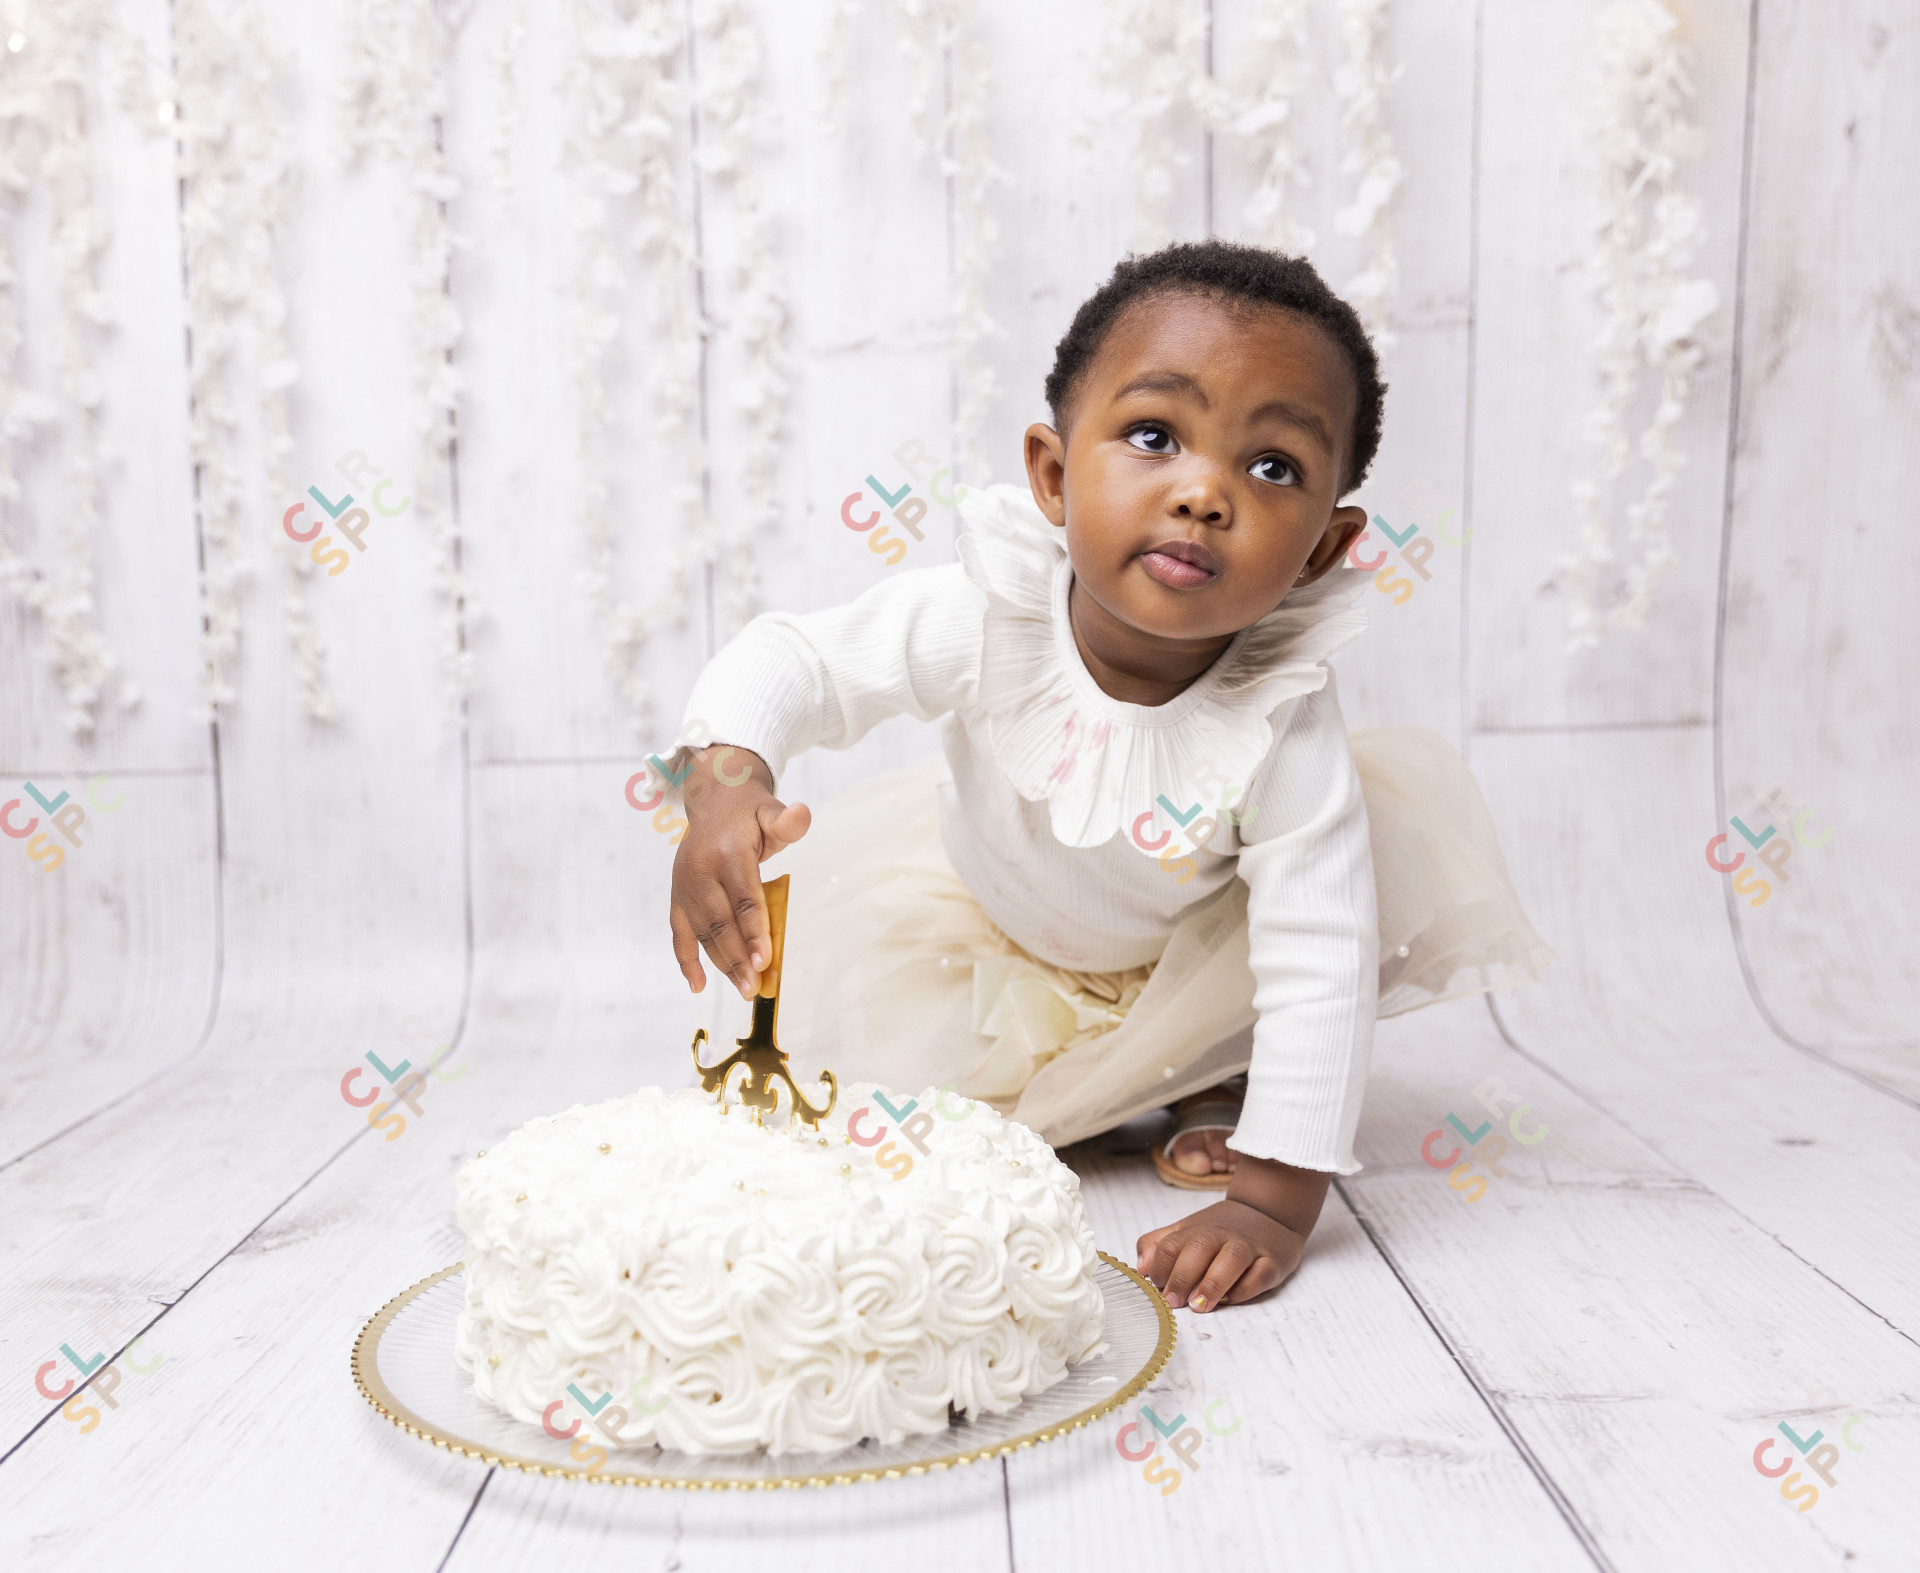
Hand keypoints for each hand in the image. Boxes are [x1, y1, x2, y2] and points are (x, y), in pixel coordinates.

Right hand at [667, 746, 810, 998]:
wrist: (713, 799)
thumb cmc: (749, 813)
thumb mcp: (771, 811)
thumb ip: (786, 821)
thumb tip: (801, 816)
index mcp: (726, 852)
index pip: (743, 898)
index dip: (754, 930)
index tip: (765, 961)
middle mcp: (700, 871)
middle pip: (720, 921)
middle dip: (737, 957)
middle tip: (754, 987)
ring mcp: (684, 886)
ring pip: (702, 932)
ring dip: (721, 964)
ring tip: (742, 988)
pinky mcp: (677, 897)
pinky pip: (679, 932)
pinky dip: (686, 960)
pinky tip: (698, 985)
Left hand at [1136, 1155, 1329, 1311]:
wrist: (1269, 1212)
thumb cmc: (1220, 1231)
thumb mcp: (1185, 1231)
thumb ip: (1157, 1245)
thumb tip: (1141, 1268)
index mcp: (1196, 1230)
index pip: (1170, 1245)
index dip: (1159, 1267)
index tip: (1155, 1289)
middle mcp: (1222, 1236)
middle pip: (1199, 1248)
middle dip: (1182, 1276)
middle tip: (1173, 1302)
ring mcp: (1249, 1248)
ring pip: (1231, 1259)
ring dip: (1213, 1283)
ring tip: (1199, 1306)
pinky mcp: (1272, 1262)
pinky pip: (1260, 1275)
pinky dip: (1246, 1288)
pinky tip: (1231, 1299)